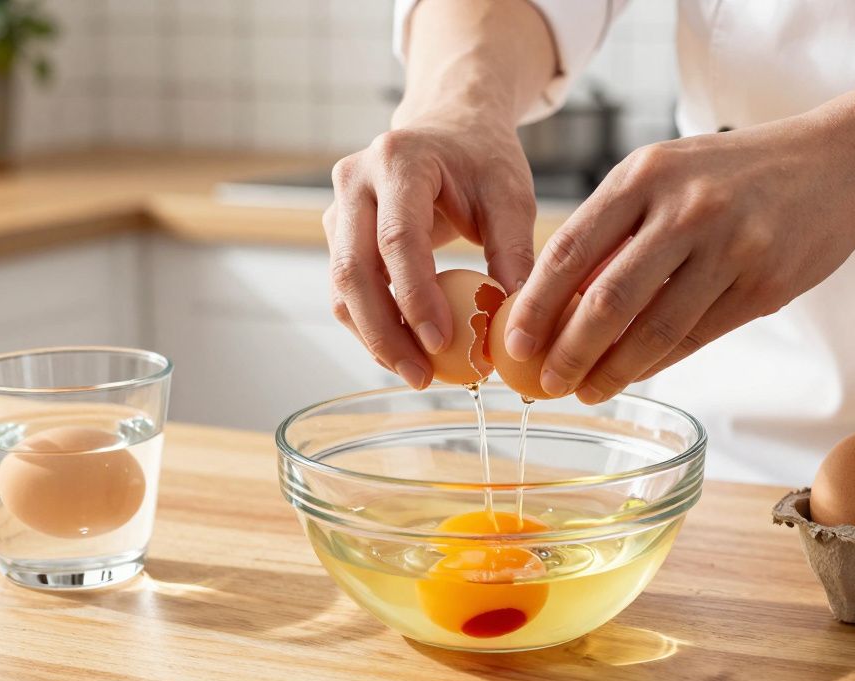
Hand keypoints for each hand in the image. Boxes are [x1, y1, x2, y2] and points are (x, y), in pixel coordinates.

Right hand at [324, 114, 535, 388]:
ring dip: (375, 338)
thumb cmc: (483, 159)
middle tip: (423, 377)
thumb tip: (515, 324)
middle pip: (354, 270)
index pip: (398, 238)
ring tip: (418, 374)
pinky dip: (372, 326)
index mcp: (399, 160)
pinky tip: (406, 352)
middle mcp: (356, 180)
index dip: (416, 296)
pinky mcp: (339, 234)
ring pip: (342, 287)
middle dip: (385, 332)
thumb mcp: (510, 196)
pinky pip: (346, 290)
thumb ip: (514, 253)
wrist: (448, 128)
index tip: (442, 343)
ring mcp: (340, 207)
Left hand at [502, 116, 854, 402]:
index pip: (570, 248)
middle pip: (606, 299)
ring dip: (611, 371)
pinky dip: (658, 363)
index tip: (512, 343)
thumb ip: (615, 227)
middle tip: (544, 383)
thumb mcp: (666, 173)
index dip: (534, 303)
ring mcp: (729, 248)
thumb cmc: (732, 174)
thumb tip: (554, 300)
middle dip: (567, 351)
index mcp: (645, 174)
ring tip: (585, 390)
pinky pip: (697, 337)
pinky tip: (632, 375)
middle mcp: (685, 208)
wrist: (838, 162)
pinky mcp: (764, 285)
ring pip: (653, 329)